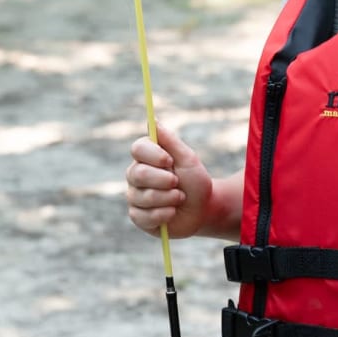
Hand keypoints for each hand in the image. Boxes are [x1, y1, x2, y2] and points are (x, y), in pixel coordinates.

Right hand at [125, 122, 215, 238]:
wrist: (202, 210)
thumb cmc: (194, 181)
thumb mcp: (187, 159)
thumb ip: (169, 140)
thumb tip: (152, 120)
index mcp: (146, 156)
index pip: (137, 149)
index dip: (153, 156)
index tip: (170, 161)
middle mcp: (136, 174)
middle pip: (139, 174)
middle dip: (164, 181)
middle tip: (178, 183)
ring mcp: (135, 195)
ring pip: (143, 197)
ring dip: (168, 199)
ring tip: (179, 198)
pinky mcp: (137, 216)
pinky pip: (143, 216)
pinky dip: (163, 215)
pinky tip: (172, 212)